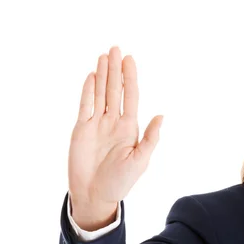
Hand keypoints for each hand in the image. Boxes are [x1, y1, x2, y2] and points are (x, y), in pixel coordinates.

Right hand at [68, 46, 162, 228]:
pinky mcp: (81, 129)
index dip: (130, 78)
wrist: (95, 194)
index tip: (130, 60)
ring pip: (100, 93)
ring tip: (103, 56)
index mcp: (130, 127)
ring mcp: (97, 124)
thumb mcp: (140, 160)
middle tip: (115, 48)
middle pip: (115, 90)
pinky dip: (88, 90)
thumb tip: (162, 116)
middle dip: (115, 70)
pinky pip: (85, 105)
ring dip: (102, 75)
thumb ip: (150, 138)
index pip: (131, 96)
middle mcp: (113, 121)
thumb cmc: (120, 181)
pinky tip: (91, 76)